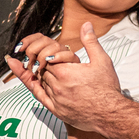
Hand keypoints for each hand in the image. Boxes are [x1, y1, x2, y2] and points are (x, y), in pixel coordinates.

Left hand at [9, 22, 126, 132]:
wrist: (110, 114)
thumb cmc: (107, 88)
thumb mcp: (101, 61)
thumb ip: (90, 42)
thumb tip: (86, 25)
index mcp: (65, 72)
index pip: (47, 58)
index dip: (50, 55)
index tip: (54, 54)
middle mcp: (57, 86)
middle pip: (42, 70)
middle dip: (45, 64)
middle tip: (52, 62)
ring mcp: (55, 100)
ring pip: (41, 82)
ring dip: (42, 75)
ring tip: (45, 69)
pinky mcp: (56, 111)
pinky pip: (39, 97)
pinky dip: (32, 86)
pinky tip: (29, 78)